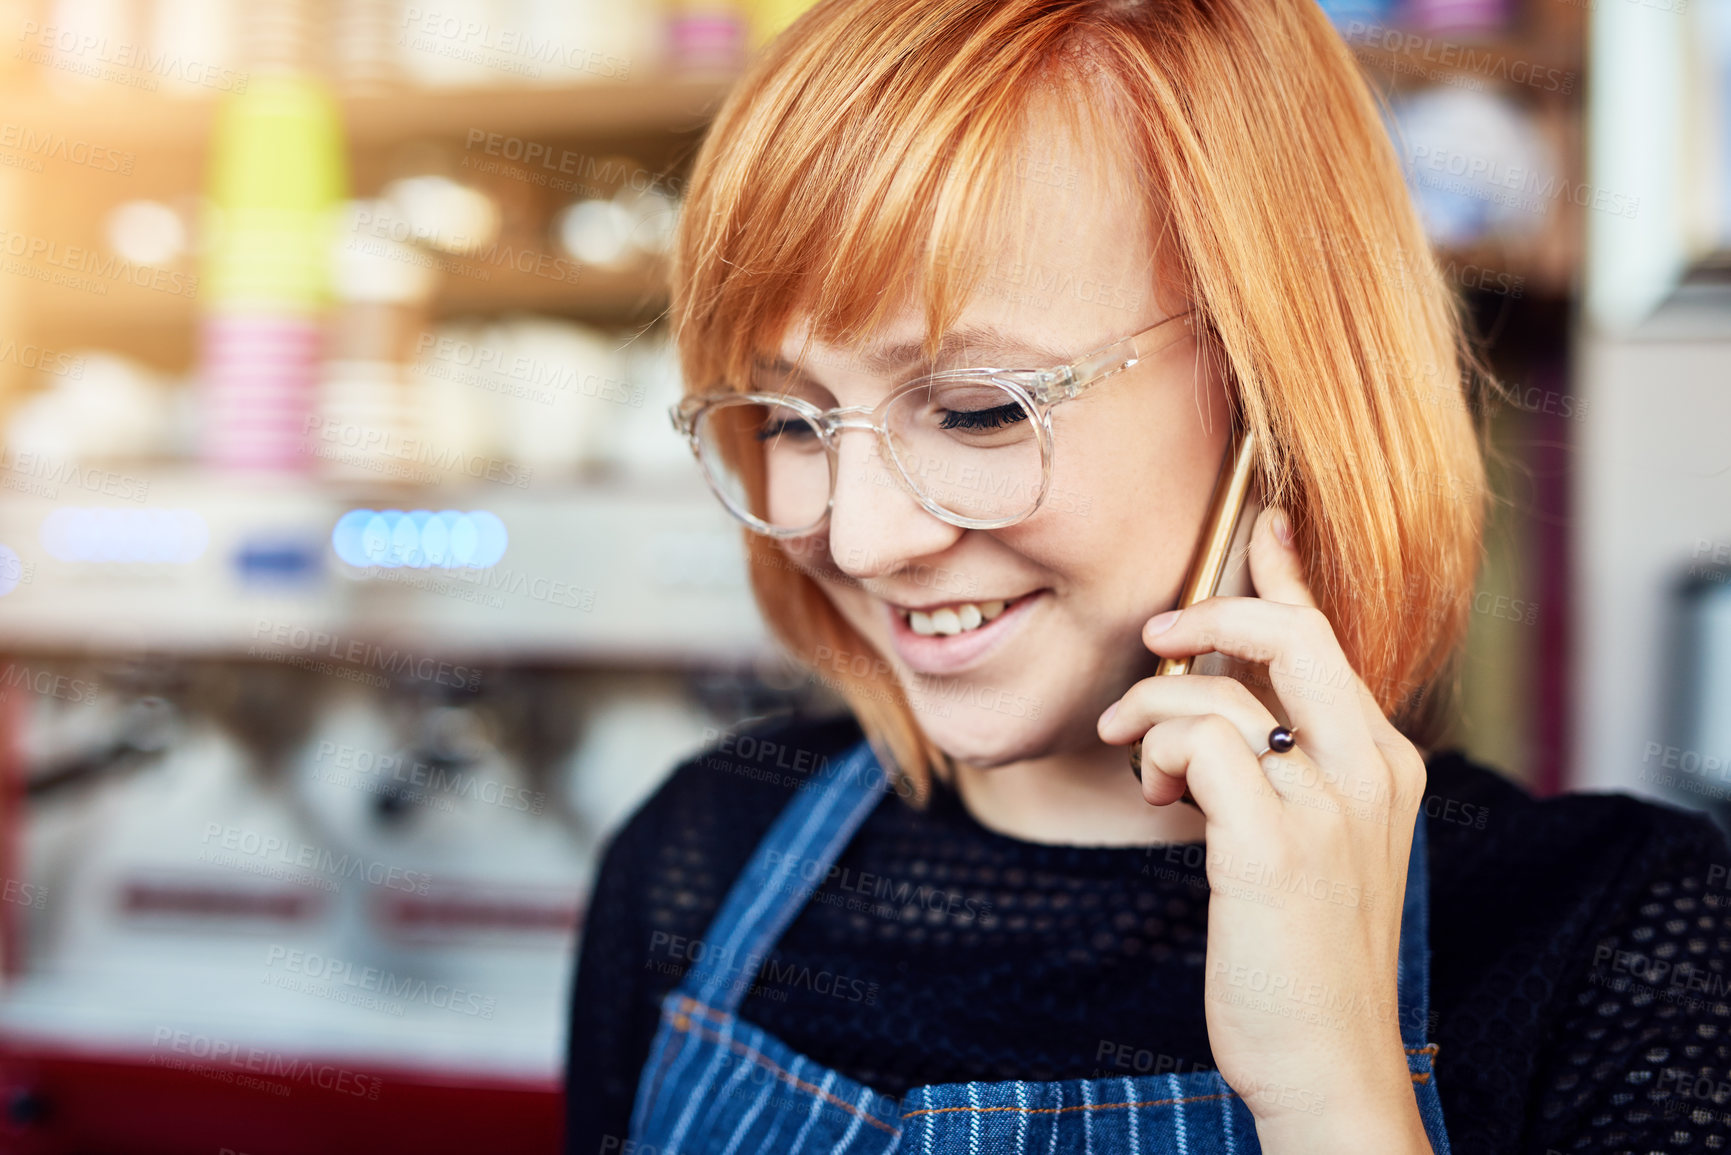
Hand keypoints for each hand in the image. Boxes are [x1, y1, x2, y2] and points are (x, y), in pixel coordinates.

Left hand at [1096, 506, 1432, 1152]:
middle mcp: (1369, 769)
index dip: (1284, 574)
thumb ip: (1280, 766)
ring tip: (1140, 764)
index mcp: (1383, 763)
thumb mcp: (1310, 842)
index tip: (1258, 524)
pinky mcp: (1274, 845)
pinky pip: (1199, 747)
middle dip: (1212, 614)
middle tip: (1161, 637)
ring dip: (1156, 714)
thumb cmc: (1303, 952)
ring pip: (1221, 693)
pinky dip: (1159, 756)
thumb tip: (1219, 707)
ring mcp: (1328, 806)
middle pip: (1292, 632)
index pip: (1331, 638)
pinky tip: (1155, 796)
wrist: (1327, 1059)